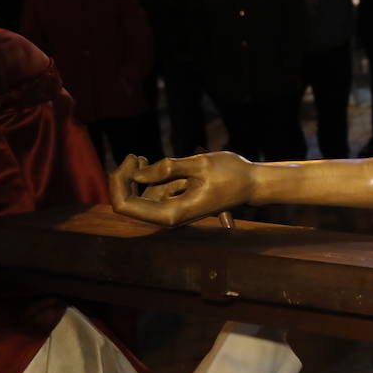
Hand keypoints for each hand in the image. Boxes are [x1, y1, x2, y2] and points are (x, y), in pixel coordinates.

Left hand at [110, 152, 256, 226]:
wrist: (252, 183)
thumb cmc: (232, 174)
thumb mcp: (200, 165)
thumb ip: (168, 168)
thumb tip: (137, 174)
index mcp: (170, 214)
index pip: (124, 205)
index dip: (119, 182)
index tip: (134, 159)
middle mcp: (168, 217)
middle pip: (127, 202)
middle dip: (124, 178)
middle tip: (135, 156)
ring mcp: (171, 210)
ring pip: (139, 195)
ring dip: (136, 176)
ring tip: (143, 157)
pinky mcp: (175, 202)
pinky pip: (152, 191)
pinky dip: (148, 177)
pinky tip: (148, 162)